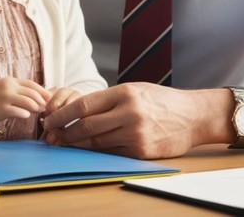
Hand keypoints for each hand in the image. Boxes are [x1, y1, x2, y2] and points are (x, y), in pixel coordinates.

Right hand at [0, 78, 50, 124]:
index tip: (49, 98)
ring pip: (27, 101)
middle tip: (46, 107)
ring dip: (35, 107)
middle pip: (32, 93)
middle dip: (41, 100)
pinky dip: (25, 113)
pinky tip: (27, 115)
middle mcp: (8, 87)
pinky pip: (18, 111)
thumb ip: (19, 91)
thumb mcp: (5, 89)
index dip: (42, 91)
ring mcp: (5, 98)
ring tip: (38, 112)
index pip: (31, 84)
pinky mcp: (2, 109)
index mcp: (10, 81)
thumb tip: (39, 97)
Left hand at [40, 83, 194, 158]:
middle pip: (86, 126)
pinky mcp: (141, 151)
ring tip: (65, 143)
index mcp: (124, 93)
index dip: (62, 114)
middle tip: (52, 135)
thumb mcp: (135, 90)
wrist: (194, 116)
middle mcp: (129, 113)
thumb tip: (78, 110)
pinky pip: (112, 152)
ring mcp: (136, 134)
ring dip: (78, 144)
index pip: (84, 104)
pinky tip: (88, 150)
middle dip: (65, 132)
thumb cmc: (161, 100)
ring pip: (97, 143)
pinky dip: (98, 152)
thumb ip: (108, 99)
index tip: (49, 119)